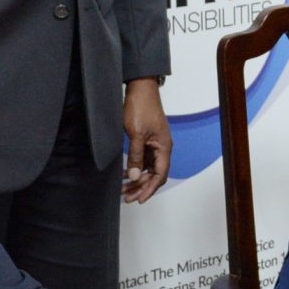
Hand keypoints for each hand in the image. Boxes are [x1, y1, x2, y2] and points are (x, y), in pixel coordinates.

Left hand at [122, 78, 170, 203]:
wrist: (140, 88)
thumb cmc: (141, 107)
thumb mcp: (136, 134)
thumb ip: (136, 156)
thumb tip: (135, 176)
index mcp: (164, 147)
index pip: (159, 175)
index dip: (149, 189)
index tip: (139, 199)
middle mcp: (162, 148)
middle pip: (154, 175)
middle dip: (141, 188)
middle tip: (127, 198)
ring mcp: (154, 144)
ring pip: (148, 169)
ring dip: (137, 180)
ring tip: (123, 189)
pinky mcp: (147, 140)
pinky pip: (143, 160)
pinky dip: (135, 168)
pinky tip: (125, 174)